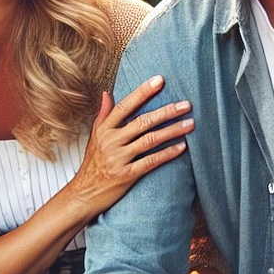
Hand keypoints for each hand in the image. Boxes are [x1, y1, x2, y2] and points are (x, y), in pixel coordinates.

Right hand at [63, 75, 193, 214]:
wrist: (83, 193)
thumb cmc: (93, 164)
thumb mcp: (95, 137)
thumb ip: (103, 115)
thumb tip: (106, 93)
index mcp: (104, 129)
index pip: (125, 105)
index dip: (143, 92)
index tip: (160, 80)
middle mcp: (111, 141)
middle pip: (142, 121)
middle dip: (167, 111)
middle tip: (186, 104)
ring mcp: (119, 158)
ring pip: (150, 140)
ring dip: (172, 131)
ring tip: (190, 124)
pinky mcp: (127, 175)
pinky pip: (151, 161)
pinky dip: (167, 153)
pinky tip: (182, 147)